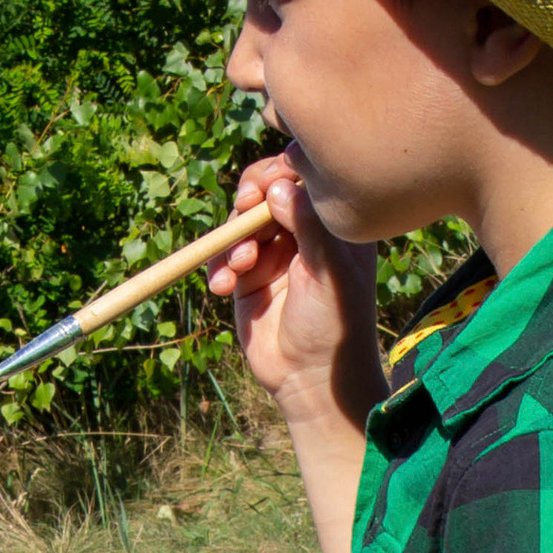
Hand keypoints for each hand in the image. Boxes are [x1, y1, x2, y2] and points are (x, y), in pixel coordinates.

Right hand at [210, 151, 380, 427]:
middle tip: (246, 210)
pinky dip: (218, 267)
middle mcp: (301, 234)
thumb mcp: (329, 270)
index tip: (268, 187)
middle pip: (265, 191)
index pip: (302, 179)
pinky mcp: (247, 278)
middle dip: (250, 199)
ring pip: (240, 223)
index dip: (280, 173)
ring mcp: (273, 255)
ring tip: (241, 266)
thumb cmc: (334, 324)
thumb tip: (280, 186)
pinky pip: (223, 257)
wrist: (312, 379)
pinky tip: (223, 287)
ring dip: (233, 238)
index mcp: (331, 225)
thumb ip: (308, 224)